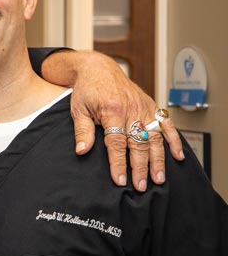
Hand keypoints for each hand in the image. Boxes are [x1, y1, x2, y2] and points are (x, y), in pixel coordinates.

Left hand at [45, 51, 183, 190]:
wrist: (98, 68)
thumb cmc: (87, 90)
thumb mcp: (78, 110)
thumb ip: (82, 131)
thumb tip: (81, 151)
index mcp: (111, 111)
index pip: (116, 142)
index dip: (118, 163)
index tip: (120, 180)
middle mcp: (131, 109)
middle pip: (138, 143)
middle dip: (140, 167)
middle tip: (141, 186)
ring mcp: (144, 107)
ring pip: (155, 137)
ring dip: (158, 159)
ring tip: (158, 179)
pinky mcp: (151, 105)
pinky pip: (166, 124)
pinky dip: (174, 140)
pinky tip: (178, 156)